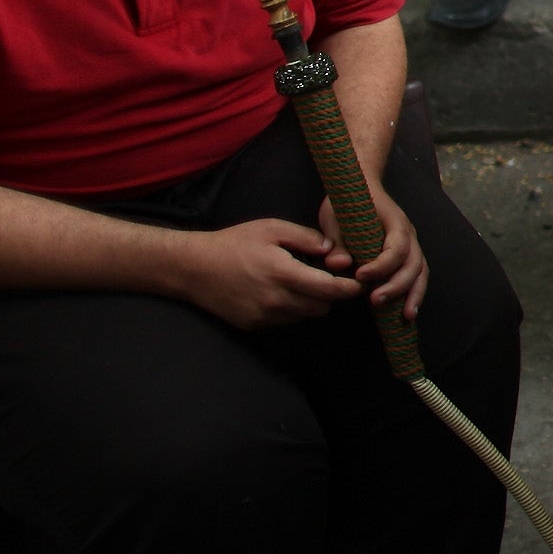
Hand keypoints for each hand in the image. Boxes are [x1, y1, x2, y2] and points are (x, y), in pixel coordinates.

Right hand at [176, 218, 362, 327]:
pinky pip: (285, 320)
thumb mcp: (271, 228)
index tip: (359, 283)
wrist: (193, 268)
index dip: (349, 289)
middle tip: (330, 279)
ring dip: (311, 303)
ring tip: (303, 283)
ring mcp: (264, 316)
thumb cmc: (233, 243)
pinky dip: (291, 309)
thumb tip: (332, 249)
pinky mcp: (254, 325)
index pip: (329, 289)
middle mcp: (275, 300)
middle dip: (331, 295)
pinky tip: (281, 292)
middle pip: (321, 307)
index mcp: (283, 273)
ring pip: (304, 316)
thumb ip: (306, 238)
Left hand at [316, 185, 429, 318]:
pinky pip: (418, 276)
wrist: (363, 186)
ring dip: (413, 295)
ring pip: (420, 272)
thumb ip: (337, 241)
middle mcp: (409, 234)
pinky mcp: (408, 255)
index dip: (380, 265)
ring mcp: (412, 245)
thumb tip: (337, 264)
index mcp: (395, 222)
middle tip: (375, 300)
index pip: (395, 248)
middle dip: (397, 286)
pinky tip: (407, 313)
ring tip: (405, 317)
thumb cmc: (349, 202)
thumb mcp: (335, 217)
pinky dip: (415, 294)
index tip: (360, 275)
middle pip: (413, 264)